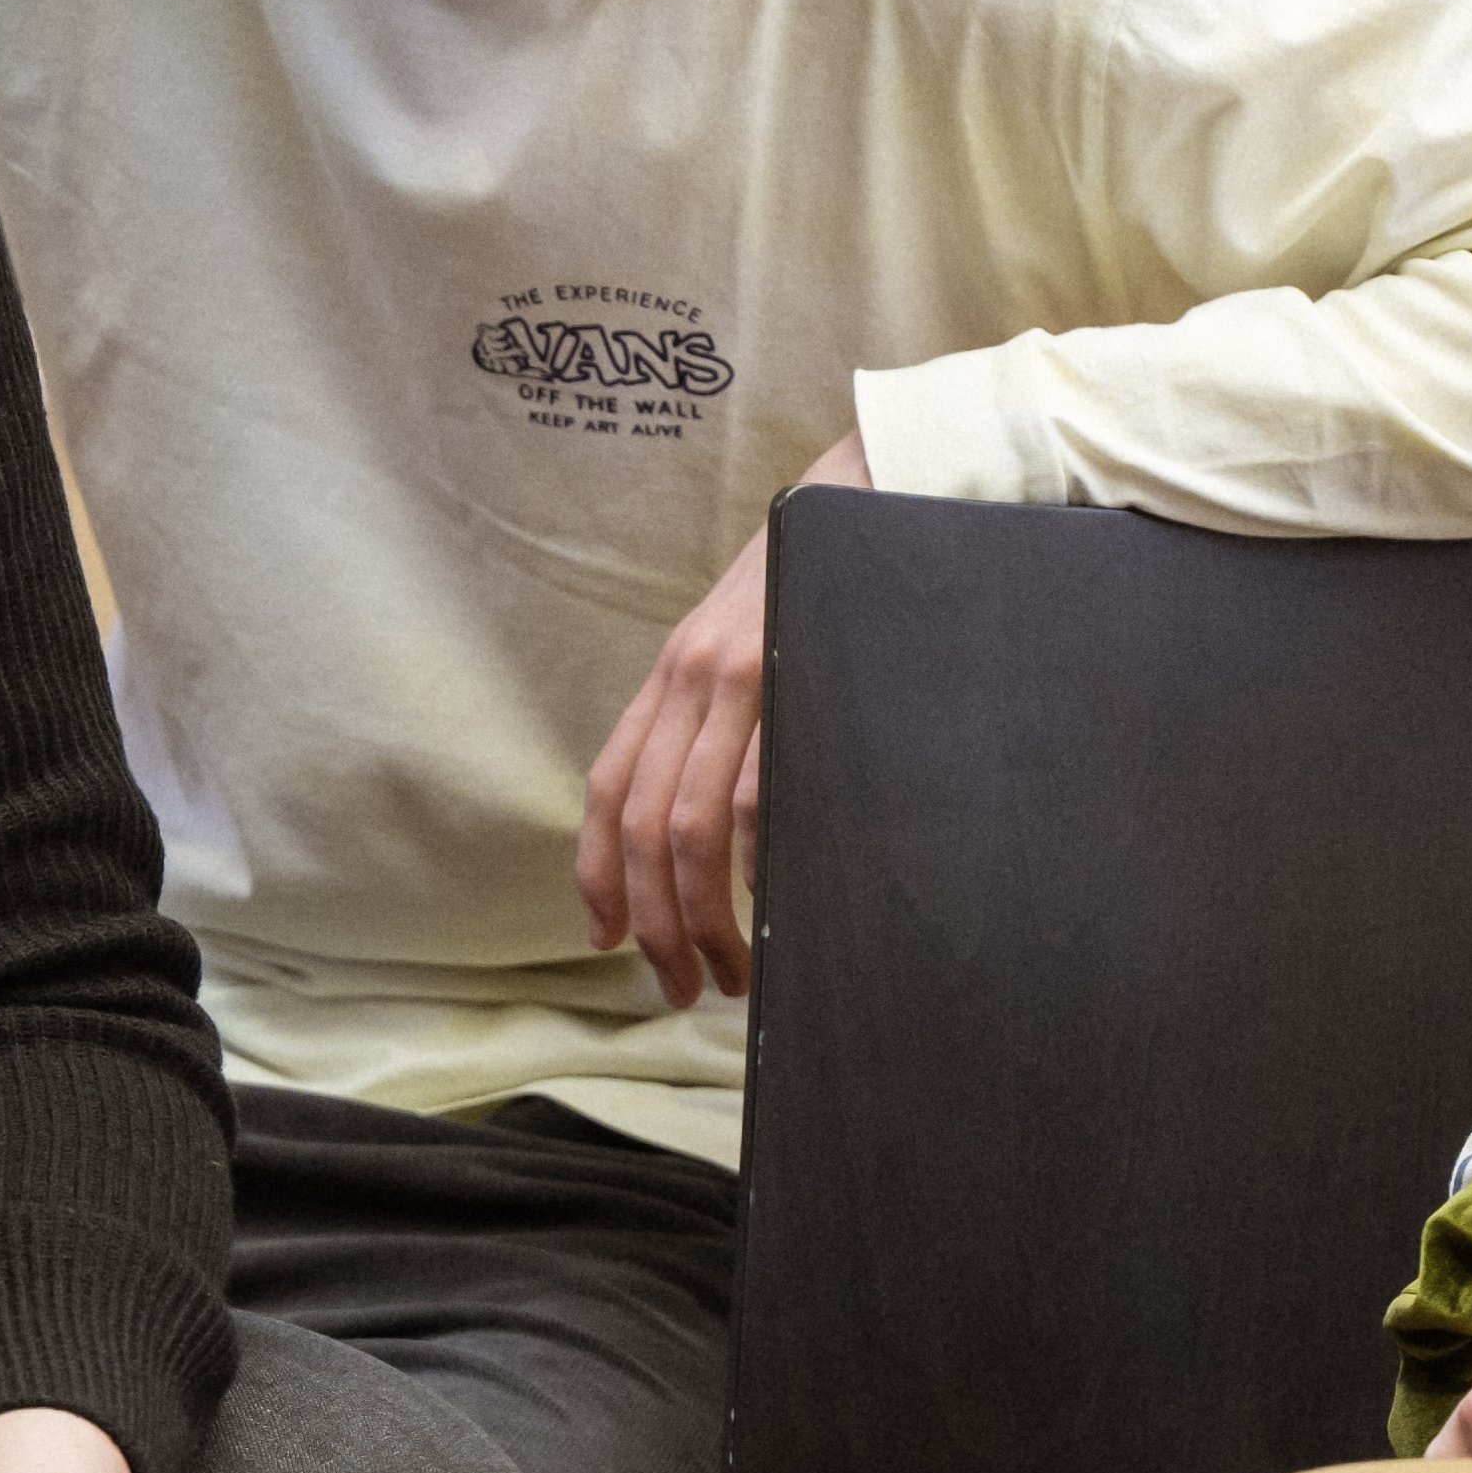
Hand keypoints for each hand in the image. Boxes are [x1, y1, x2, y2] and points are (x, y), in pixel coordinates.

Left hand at [573, 438, 860, 1006]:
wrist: (873, 484)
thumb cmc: (824, 583)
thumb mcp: (752, 648)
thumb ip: (726, 723)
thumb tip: (724, 835)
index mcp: (672, 677)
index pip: (610, 791)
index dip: (598, 876)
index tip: (610, 941)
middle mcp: (688, 677)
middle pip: (643, 830)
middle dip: (655, 925)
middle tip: (681, 988)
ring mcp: (737, 675)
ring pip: (691, 826)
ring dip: (702, 916)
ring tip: (729, 973)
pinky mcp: (789, 673)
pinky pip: (757, 789)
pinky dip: (757, 860)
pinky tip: (771, 902)